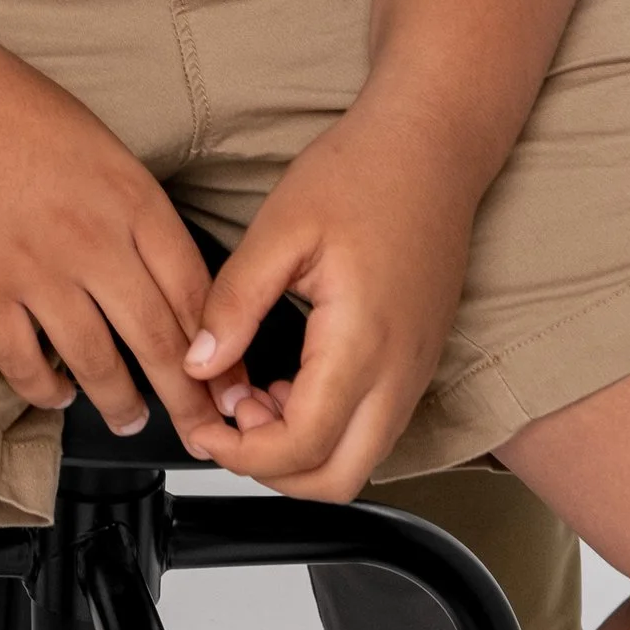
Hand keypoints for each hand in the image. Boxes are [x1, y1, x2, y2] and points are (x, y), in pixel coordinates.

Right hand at [0, 13, 254, 446]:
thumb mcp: (89, 134)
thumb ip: (126, 199)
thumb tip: (153, 260)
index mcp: (128, 192)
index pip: (195, 289)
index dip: (219, 344)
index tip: (226, 374)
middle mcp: (93, 236)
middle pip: (160, 340)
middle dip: (189, 398)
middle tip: (202, 428)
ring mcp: (35, 266)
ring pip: (98, 363)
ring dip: (120, 403)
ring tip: (130, 418)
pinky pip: (23, 363)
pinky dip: (44, 391)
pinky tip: (55, 394)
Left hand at [181, 94, 476, 499]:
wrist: (429, 149)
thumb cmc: (362, 175)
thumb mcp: (280, 229)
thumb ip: (235, 303)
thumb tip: (200, 365)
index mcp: (362, 345)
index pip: (302, 447)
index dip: (242, 454)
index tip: (203, 428)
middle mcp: (399, 375)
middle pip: (337, 480)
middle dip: (271, 469)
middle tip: (225, 423)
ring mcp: (415, 375)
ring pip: (358, 461)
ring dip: (300, 449)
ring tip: (252, 390)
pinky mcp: (417, 365)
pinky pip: (372, 428)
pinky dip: (327, 427)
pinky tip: (287, 379)